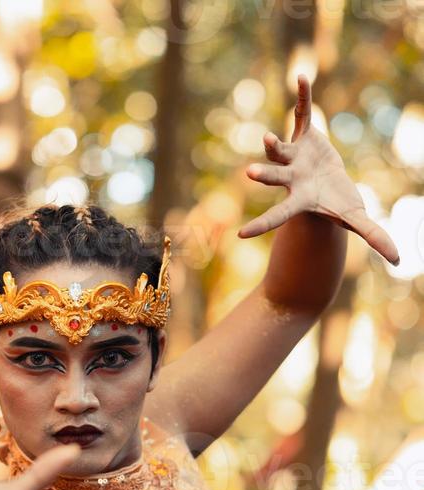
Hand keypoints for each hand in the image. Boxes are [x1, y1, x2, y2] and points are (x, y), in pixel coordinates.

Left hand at [238, 75, 399, 266]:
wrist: (328, 181)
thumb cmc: (336, 204)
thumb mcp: (355, 220)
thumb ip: (373, 237)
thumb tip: (400, 261)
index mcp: (299, 200)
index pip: (278, 215)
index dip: (262, 224)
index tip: (241, 235)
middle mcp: (290, 178)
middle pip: (275, 177)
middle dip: (265, 175)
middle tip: (249, 174)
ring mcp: (294, 155)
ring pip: (280, 148)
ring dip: (273, 143)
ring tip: (267, 138)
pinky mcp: (303, 134)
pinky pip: (302, 113)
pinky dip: (303, 97)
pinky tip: (302, 78)